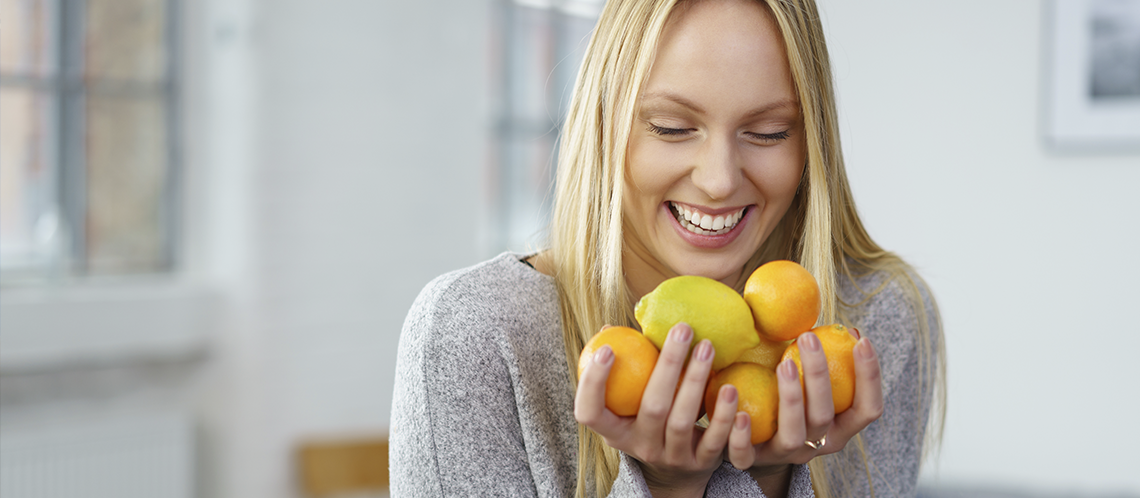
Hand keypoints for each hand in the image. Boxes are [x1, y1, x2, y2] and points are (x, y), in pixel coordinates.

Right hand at [575, 323, 739, 497]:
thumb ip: (624, 368)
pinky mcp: (700, 464)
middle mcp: (641, 447)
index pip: (590, 413)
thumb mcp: (632, 404)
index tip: (607, 349)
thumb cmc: (650, 418)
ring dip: (696, 381)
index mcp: (615, 432)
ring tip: (707, 347)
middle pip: (651, 408)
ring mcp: (671, 458)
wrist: (679, 469)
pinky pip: (714, 440)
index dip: (593, 384)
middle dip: (668, 364)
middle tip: (683, 329)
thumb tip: (607, 327)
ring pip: (682, 422)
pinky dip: (723, 415)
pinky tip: (730, 388)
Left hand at [725, 330, 883, 478]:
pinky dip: (743, 435)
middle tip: (808, 337)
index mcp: (839, 428)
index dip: (869, 377)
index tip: (861, 340)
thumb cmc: (787, 394)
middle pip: (825, 415)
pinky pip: (746, 455)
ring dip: (790, 398)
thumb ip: (824, 358)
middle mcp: (816, 444)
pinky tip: (739, 412)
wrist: (754, 437)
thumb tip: (845, 328)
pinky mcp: (751, 462)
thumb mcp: (809, 380)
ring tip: (784, 364)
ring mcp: (785, 455)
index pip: (867, 409)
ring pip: (793, 434)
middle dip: (819, 375)